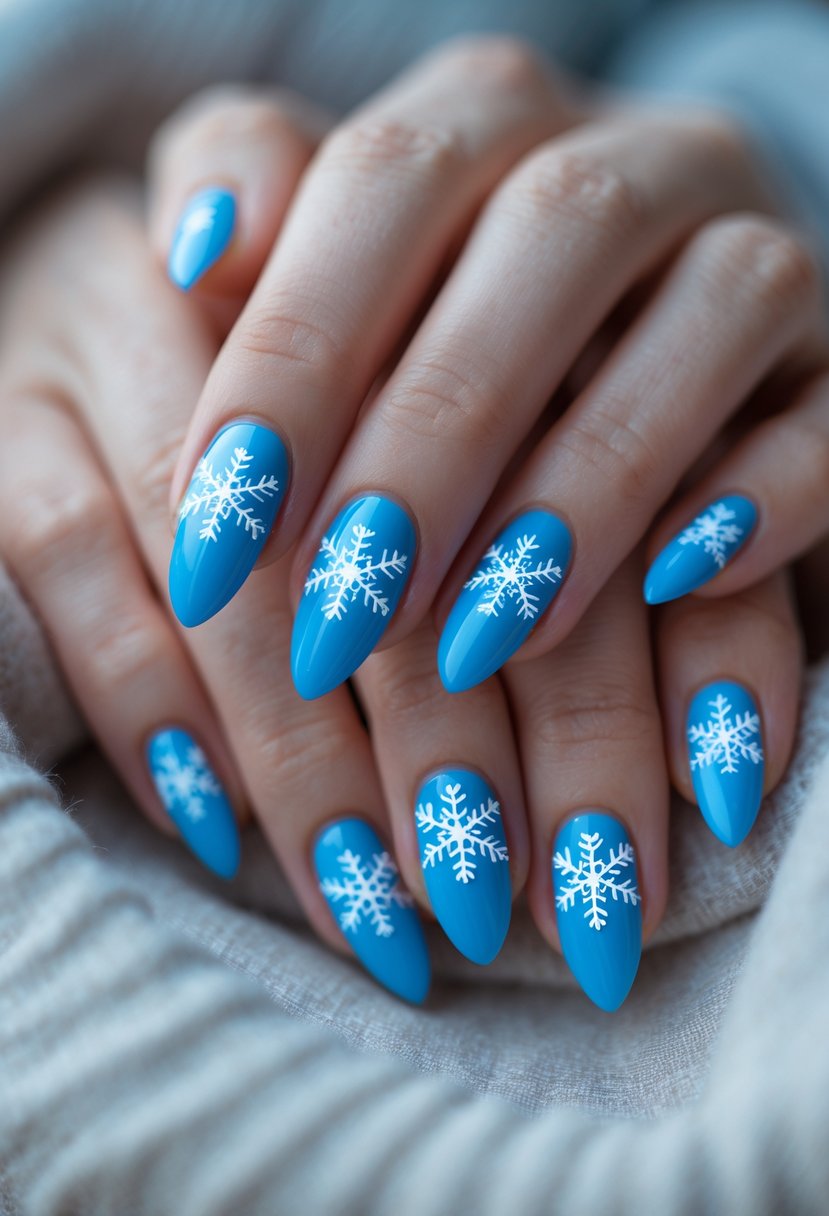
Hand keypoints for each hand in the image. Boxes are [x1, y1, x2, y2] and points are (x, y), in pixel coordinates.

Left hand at [147, 37, 826, 717]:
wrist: (631, 337)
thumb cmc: (435, 319)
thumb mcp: (332, 266)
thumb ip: (259, 216)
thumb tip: (201, 245)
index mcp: (488, 118)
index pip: (381, 182)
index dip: (292, 356)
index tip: (217, 532)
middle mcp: (636, 158)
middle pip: (548, 236)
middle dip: (431, 440)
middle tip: (345, 611)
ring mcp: (759, 248)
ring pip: (710, 311)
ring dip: (587, 485)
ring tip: (479, 639)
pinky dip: (764, 496)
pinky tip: (677, 582)